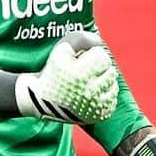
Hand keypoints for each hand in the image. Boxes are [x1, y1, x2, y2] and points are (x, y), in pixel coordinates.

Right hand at [0, 30, 118, 122]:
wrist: (42, 100)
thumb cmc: (52, 73)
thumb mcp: (60, 52)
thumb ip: (79, 40)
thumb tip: (98, 41)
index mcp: (81, 75)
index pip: (103, 58)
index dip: (95, 55)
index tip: (86, 58)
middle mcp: (89, 91)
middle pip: (111, 72)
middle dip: (102, 68)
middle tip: (90, 70)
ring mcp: (94, 106)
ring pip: (113, 88)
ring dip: (105, 82)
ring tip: (93, 81)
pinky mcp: (96, 116)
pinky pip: (111, 103)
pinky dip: (105, 96)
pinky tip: (95, 93)